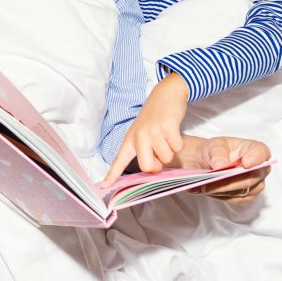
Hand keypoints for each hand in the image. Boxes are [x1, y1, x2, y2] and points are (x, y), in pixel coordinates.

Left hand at [102, 73, 188, 187]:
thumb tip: (151, 170)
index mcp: (130, 139)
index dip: (112, 175)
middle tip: (159, 154)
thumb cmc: (155, 117)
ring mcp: (153, 131)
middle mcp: (139, 136)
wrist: (166, 93)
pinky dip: (178, 142)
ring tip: (166, 135)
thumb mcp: (142, 131)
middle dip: (158, 166)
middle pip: (147, 167)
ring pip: (166, 158)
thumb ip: (143, 150)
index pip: (119, 160)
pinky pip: (177, 147)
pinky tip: (173, 130)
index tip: (103, 186)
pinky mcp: (167, 126)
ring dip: (170, 150)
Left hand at [186, 136, 270, 202]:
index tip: (246, 163)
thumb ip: (218, 153)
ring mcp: (256, 184)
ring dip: (223, 190)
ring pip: (242, 191)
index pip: (261, 153)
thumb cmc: (217, 151)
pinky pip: (235, 198)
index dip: (255, 159)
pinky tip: (208, 190)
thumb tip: (220, 165)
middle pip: (251, 177)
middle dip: (230, 181)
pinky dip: (221, 195)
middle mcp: (260, 168)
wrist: (210, 162)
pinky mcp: (247, 195)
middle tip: (212, 181)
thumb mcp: (215, 145)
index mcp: (256, 149)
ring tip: (205, 187)